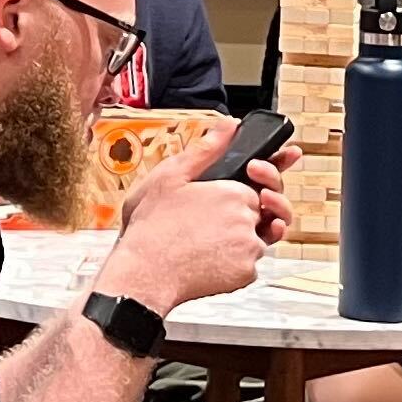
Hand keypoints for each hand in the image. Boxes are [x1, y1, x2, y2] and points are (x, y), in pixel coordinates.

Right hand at [103, 121, 276, 309]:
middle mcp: (247, 219)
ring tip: (203, 242)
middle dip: (237, 217)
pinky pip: (248, 265)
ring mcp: (249, 249)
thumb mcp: (171, 176)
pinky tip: (206, 259)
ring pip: (254, 240)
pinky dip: (232, 264)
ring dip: (236, 241)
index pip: (253, 189)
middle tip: (206, 225)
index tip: (217, 202)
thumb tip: (229, 126)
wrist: (144, 274)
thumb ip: (206, 149)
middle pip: (256, 214)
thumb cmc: (153, 227)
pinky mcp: (245, 274)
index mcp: (234, 192)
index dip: (235, 194)